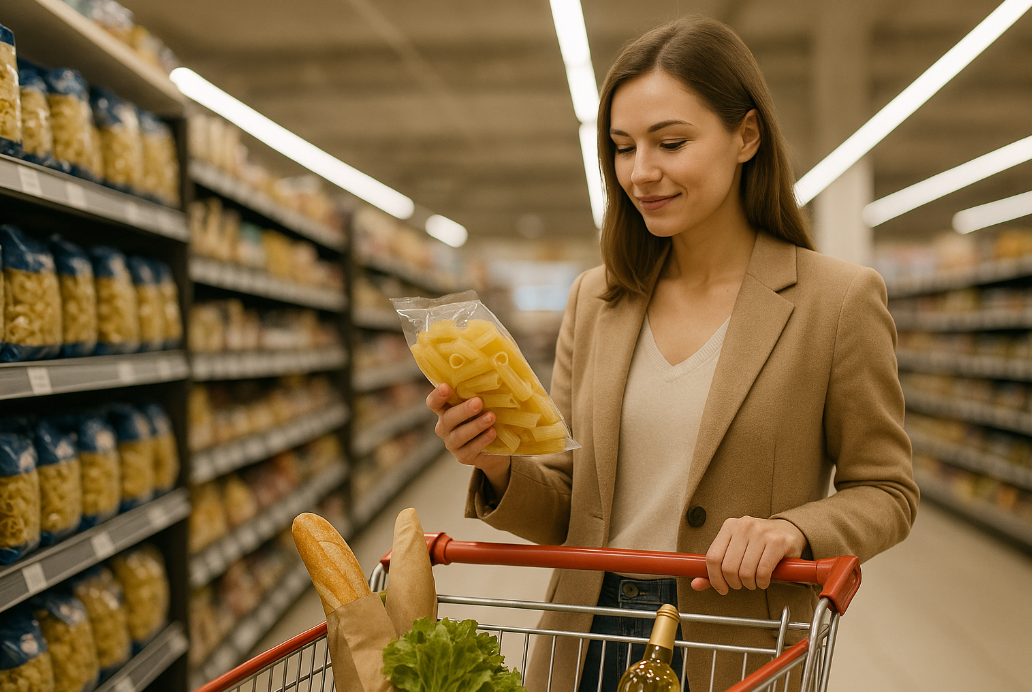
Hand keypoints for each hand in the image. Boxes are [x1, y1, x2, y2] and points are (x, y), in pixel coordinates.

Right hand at [426, 383, 510, 495]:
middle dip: (463, 410)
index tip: (446, 387)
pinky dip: (482, 440)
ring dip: (475, 426)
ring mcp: (452, 443)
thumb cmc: (487, 415)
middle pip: (447, 419)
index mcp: (445, 410)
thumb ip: (480, 393)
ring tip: (491, 417)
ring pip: (459, 435)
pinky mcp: (463, 457)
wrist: (497, 445)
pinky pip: (470, 449)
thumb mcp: (483, 403)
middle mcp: (445, 427)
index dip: (437, 396)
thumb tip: (496, 374)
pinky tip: (492, 433)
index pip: (434, 402)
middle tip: (478, 402)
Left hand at [691, 517, 807, 594]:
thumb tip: (695, 584)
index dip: (714, 579)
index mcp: (729, 526)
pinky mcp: (777, 542)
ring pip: (745, 571)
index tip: (722, 588)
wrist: (788, 531)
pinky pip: (762, 571)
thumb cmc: (758, 544)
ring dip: (749, 584)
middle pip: (728, 567)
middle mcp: (743, 526)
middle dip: (734, 583)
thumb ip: (716, 568)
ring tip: (753, 582)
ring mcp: (761, 532)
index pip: (712, 557)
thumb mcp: (735, 550)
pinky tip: (763, 580)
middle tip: (741, 585)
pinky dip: (762, 582)